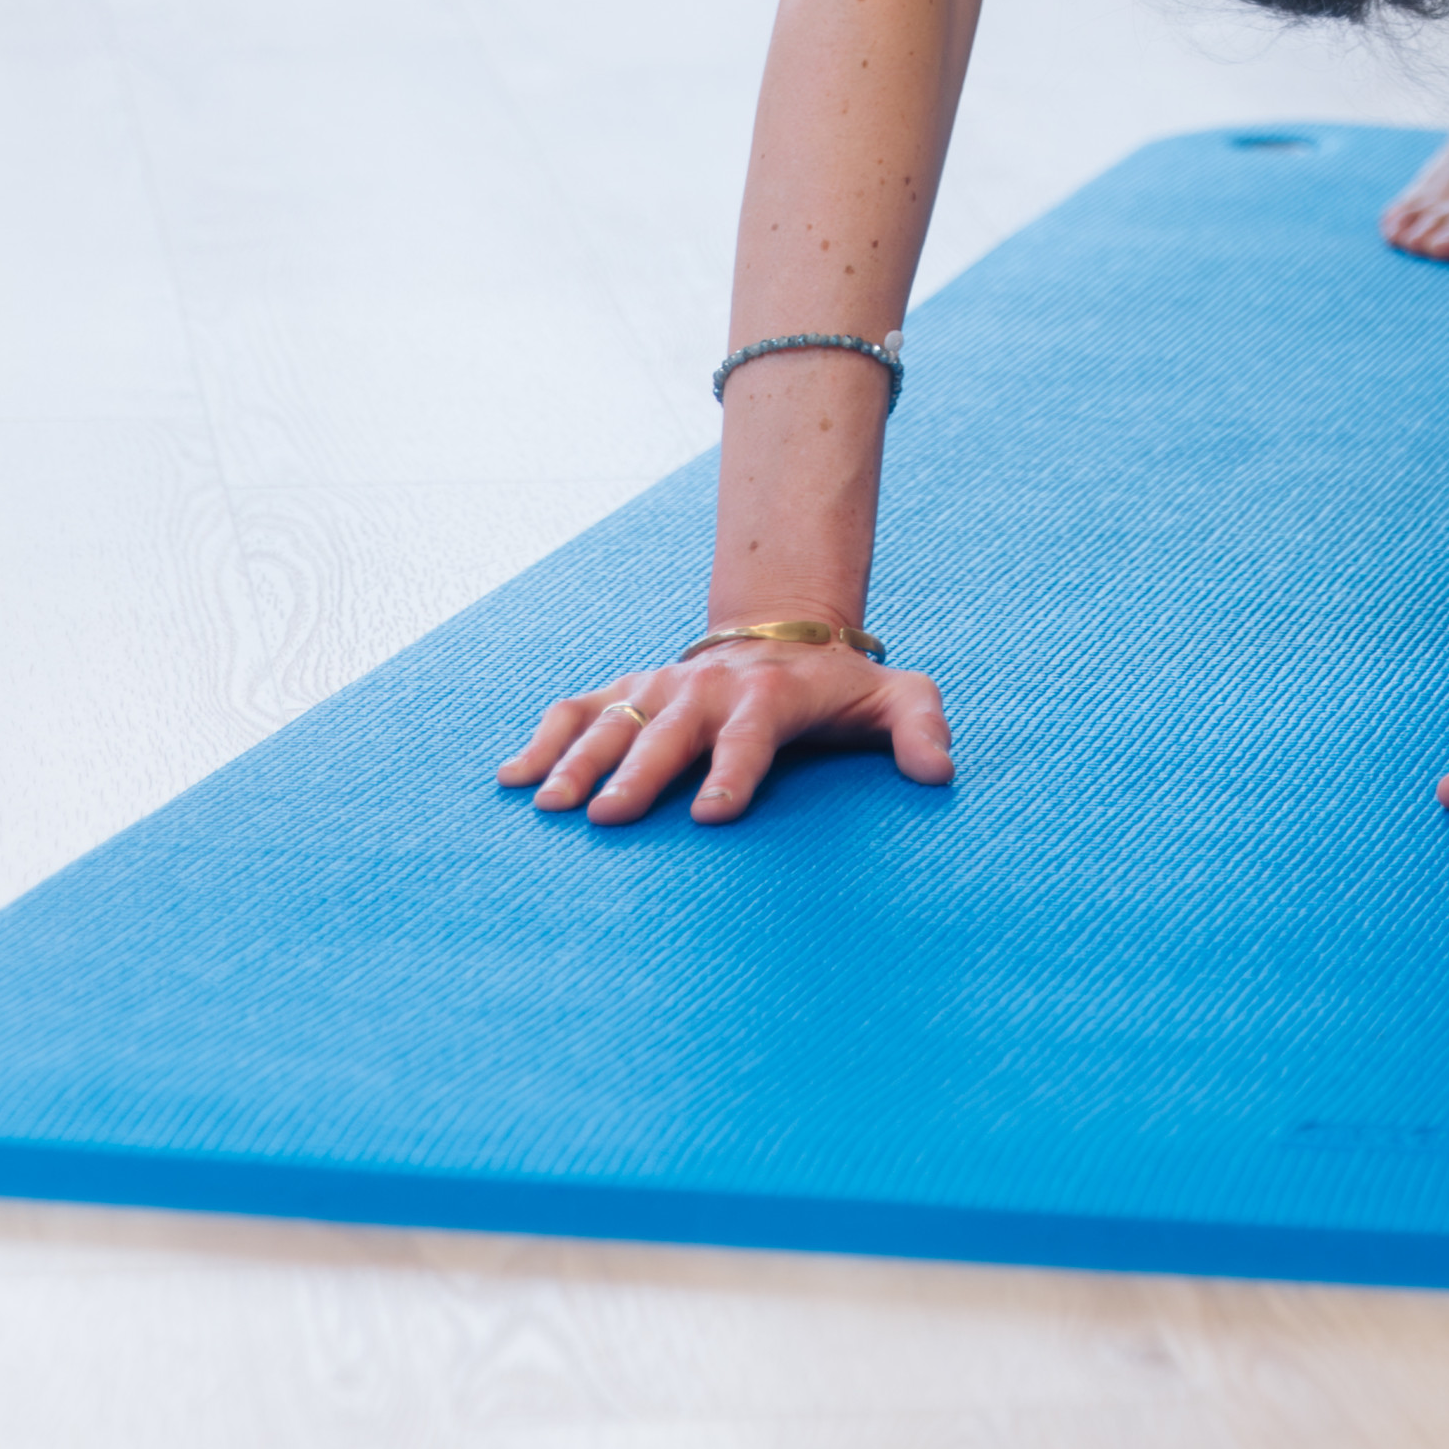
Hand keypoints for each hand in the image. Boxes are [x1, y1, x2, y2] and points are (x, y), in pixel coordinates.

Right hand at [500, 635, 954, 824]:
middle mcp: (708, 688)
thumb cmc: (841, 685)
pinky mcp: (632, 688)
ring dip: (579, 759)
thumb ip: (920, 727)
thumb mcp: (896, 695)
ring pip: (614, 719)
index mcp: (771, 696)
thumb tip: (938, 774)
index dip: (733, 774)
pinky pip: (579, 708)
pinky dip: (543, 737)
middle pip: (669, 731)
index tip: (712, 818)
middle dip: (638, 772)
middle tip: (607, 818)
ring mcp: (663, 686)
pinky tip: (510, 777)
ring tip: (547, 805)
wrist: (786, 631)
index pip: (751, 737)